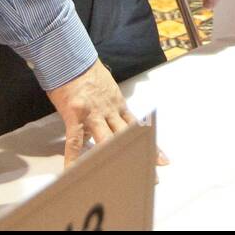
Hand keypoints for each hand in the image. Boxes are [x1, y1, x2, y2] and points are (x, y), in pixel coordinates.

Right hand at [46, 60, 168, 168]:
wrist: (72, 58)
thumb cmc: (86, 73)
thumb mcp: (106, 90)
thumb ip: (111, 108)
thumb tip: (112, 124)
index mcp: (118, 105)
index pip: (138, 128)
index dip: (150, 144)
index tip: (162, 160)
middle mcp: (110, 111)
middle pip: (128, 137)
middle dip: (139, 155)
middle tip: (151, 174)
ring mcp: (94, 114)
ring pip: (107, 140)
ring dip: (114, 158)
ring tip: (121, 176)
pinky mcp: (76, 115)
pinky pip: (75, 141)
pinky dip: (73, 158)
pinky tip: (73, 172)